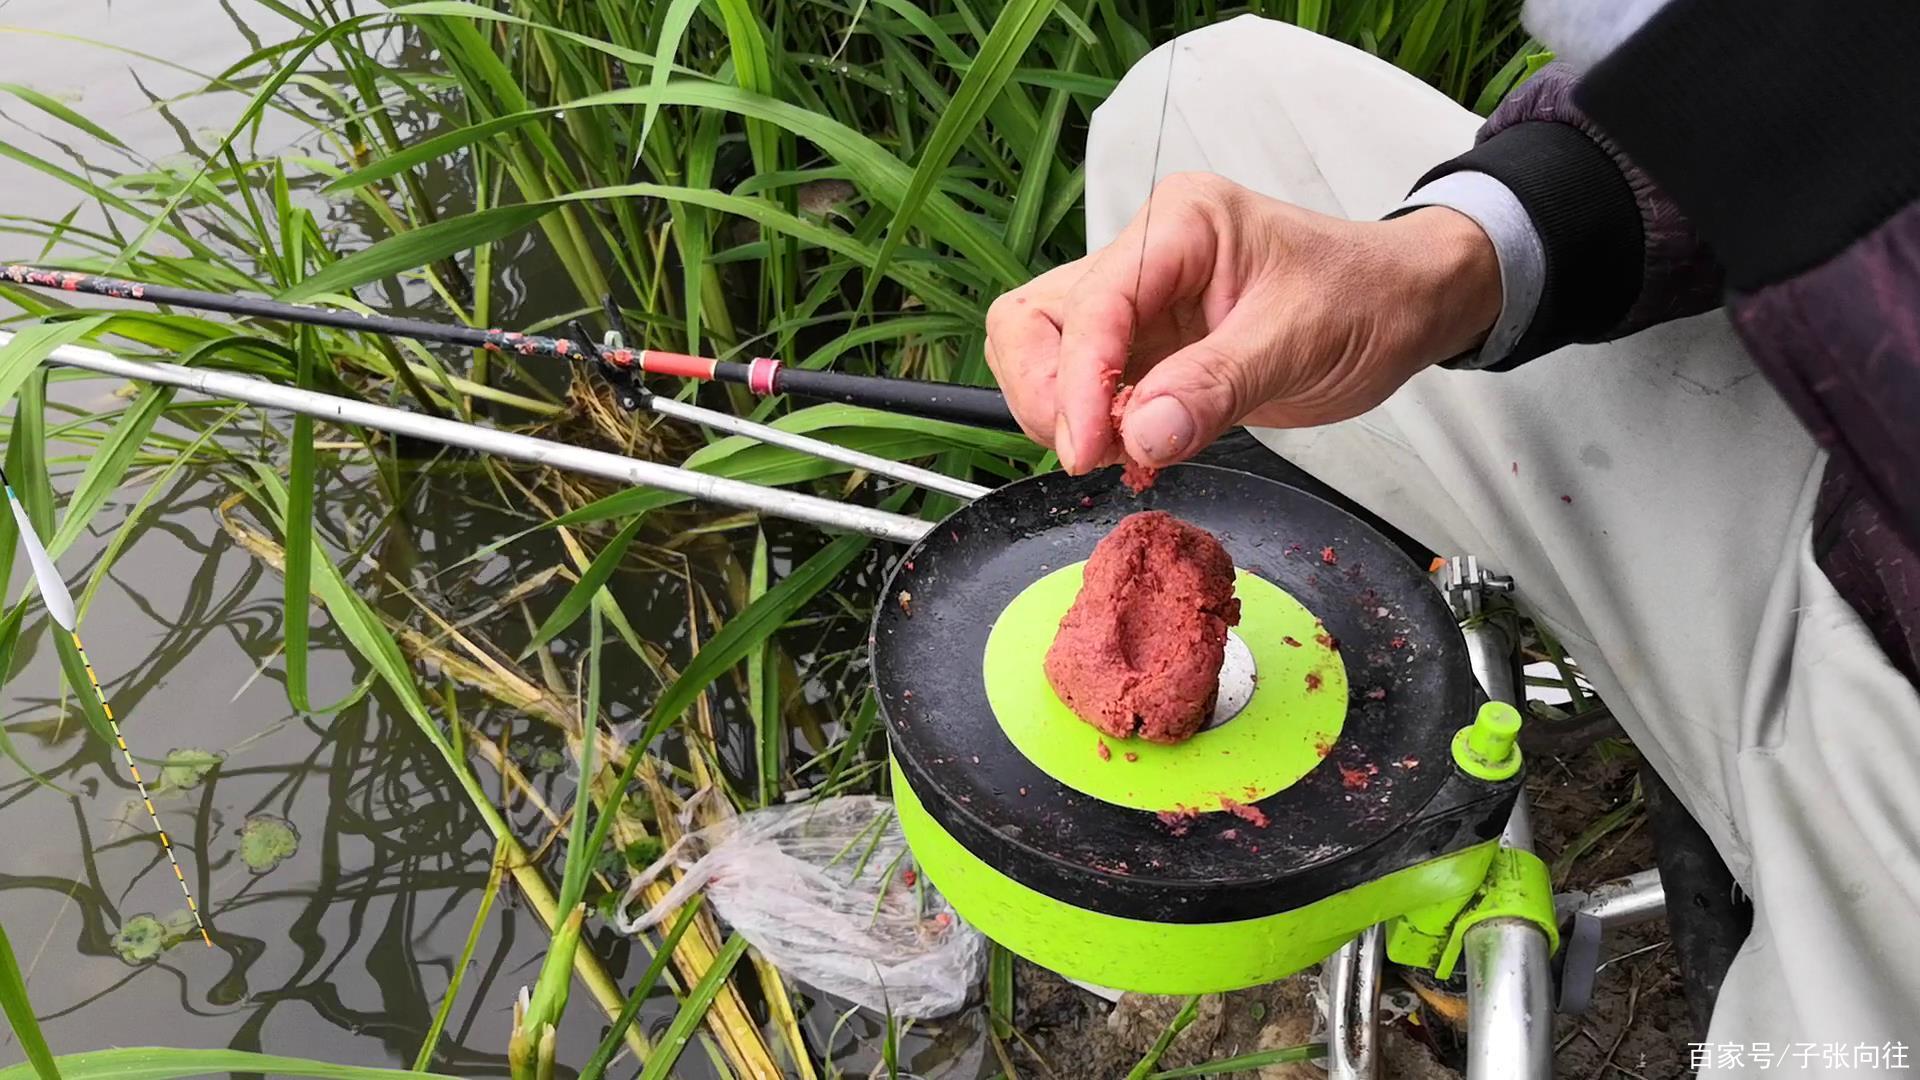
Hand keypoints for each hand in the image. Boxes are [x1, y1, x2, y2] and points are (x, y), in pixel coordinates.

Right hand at [984, 173, 1501, 472]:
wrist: (1404, 305)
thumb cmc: (1365, 299)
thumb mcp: (1299, 342)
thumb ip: (1215, 388)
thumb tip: (1140, 436)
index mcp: (1178, 226)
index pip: (1090, 305)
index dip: (1077, 382)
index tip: (1089, 450)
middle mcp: (1142, 257)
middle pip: (1033, 321)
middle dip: (1045, 394)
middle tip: (1091, 453)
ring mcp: (1137, 304)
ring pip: (1043, 354)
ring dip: (1061, 414)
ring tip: (1120, 453)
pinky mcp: (1144, 349)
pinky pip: (1084, 389)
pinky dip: (1092, 428)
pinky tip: (1134, 453)